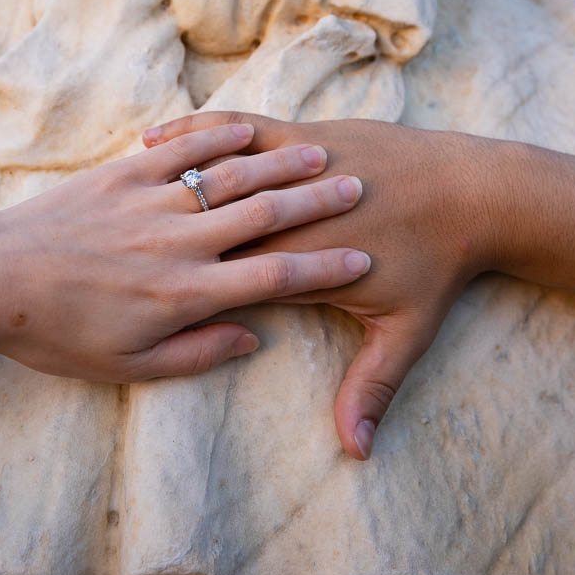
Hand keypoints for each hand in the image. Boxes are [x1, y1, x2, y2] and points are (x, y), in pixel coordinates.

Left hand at [0, 122, 370, 382]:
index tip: (363, 258)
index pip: (275, 277)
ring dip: (281, 165)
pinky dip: (219, 137)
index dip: (325, 267)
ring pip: (232, 178)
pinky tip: (250, 130)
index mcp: (188, 292)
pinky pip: (182, 150)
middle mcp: (182, 242)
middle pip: (266, 216)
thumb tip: (250, 338)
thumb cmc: (56, 333)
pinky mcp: (124, 175)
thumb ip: (196, 353)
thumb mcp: (127, 366)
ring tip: (321, 154)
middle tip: (357, 188)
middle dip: (318, 202)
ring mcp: (154, 202)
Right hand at [144, 113, 499, 458]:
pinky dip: (198, 130)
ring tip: (113, 186)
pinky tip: (155, 134)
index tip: (128, 301)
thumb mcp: (410, 333)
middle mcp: (288, 212)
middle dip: (155, 228)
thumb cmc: (441, 265)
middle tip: (98, 240)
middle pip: (209, 221)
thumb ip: (373, 388)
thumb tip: (356, 450)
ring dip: (164, 175)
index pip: (228, 275)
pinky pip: (240, 124)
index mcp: (298, 261)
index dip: (180, 285)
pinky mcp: (310, 131)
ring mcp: (296, 165)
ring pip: (218, 166)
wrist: (476, 188)